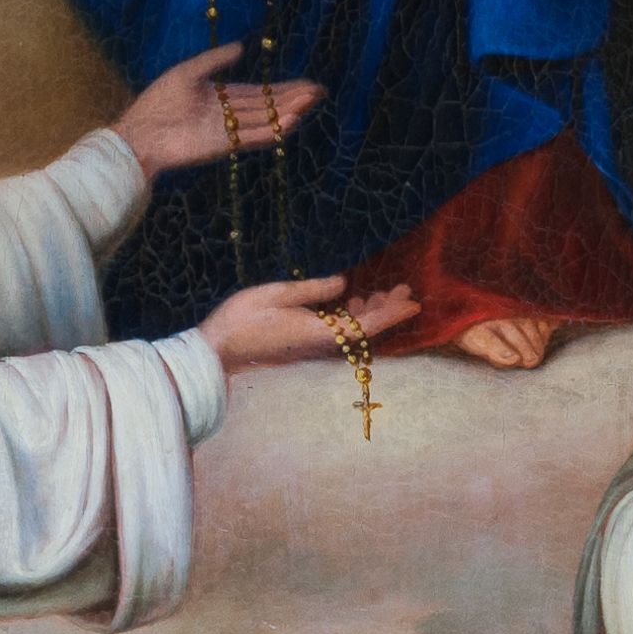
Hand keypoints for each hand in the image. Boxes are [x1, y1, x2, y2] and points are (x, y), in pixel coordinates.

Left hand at [116, 44, 320, 175]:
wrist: (140, 134)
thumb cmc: (157, 102)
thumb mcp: (188, 72)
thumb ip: (215, 60)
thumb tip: (242, 47)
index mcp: (221, 97)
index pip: (259, 93)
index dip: (283, 89)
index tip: (307, 84)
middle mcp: (229, 115)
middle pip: (268, 106)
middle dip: (293, 99)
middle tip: (320, 92)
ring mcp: (228, 131)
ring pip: (265, 121)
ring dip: (288, 112)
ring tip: (312, 102)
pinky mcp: (224, 145)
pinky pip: (253, 137)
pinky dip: (272, 130)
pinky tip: (291, 122)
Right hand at [200, 272, 418, 368]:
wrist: (217, 350)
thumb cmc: (243, 320)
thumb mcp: (278, 295)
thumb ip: (314, 290)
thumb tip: (345, 283)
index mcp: (320, 333)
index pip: (368, 326)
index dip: (393, 314)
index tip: (414, 302)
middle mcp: (322, 345)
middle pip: (366, 331)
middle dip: (387, 310)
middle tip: (403, 288)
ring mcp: (313, 347)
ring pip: (354, 332)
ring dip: (370, 313)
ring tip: (381, 292)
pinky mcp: (304, 345)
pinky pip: (339, 333)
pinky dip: (352, 318)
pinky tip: (352, 303)